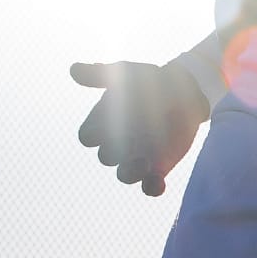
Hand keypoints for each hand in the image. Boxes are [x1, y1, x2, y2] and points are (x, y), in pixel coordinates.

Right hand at [69, 60, 211, 196]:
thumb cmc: (148, 80)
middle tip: (130, 140)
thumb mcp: (124, 73)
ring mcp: (136, 157)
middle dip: (114, 151)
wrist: (183, 90)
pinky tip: (158, 183)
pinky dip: (152, 188)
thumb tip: (73, 70)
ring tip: (144, 163)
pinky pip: (149, 185)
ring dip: (130, 172)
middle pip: (105, 157)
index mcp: (103, 123)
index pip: (87, 136)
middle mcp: (117, 143)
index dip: (94, 133)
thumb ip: (99, 74)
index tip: (107, 121)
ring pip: (124, 175)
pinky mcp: (158, 167)